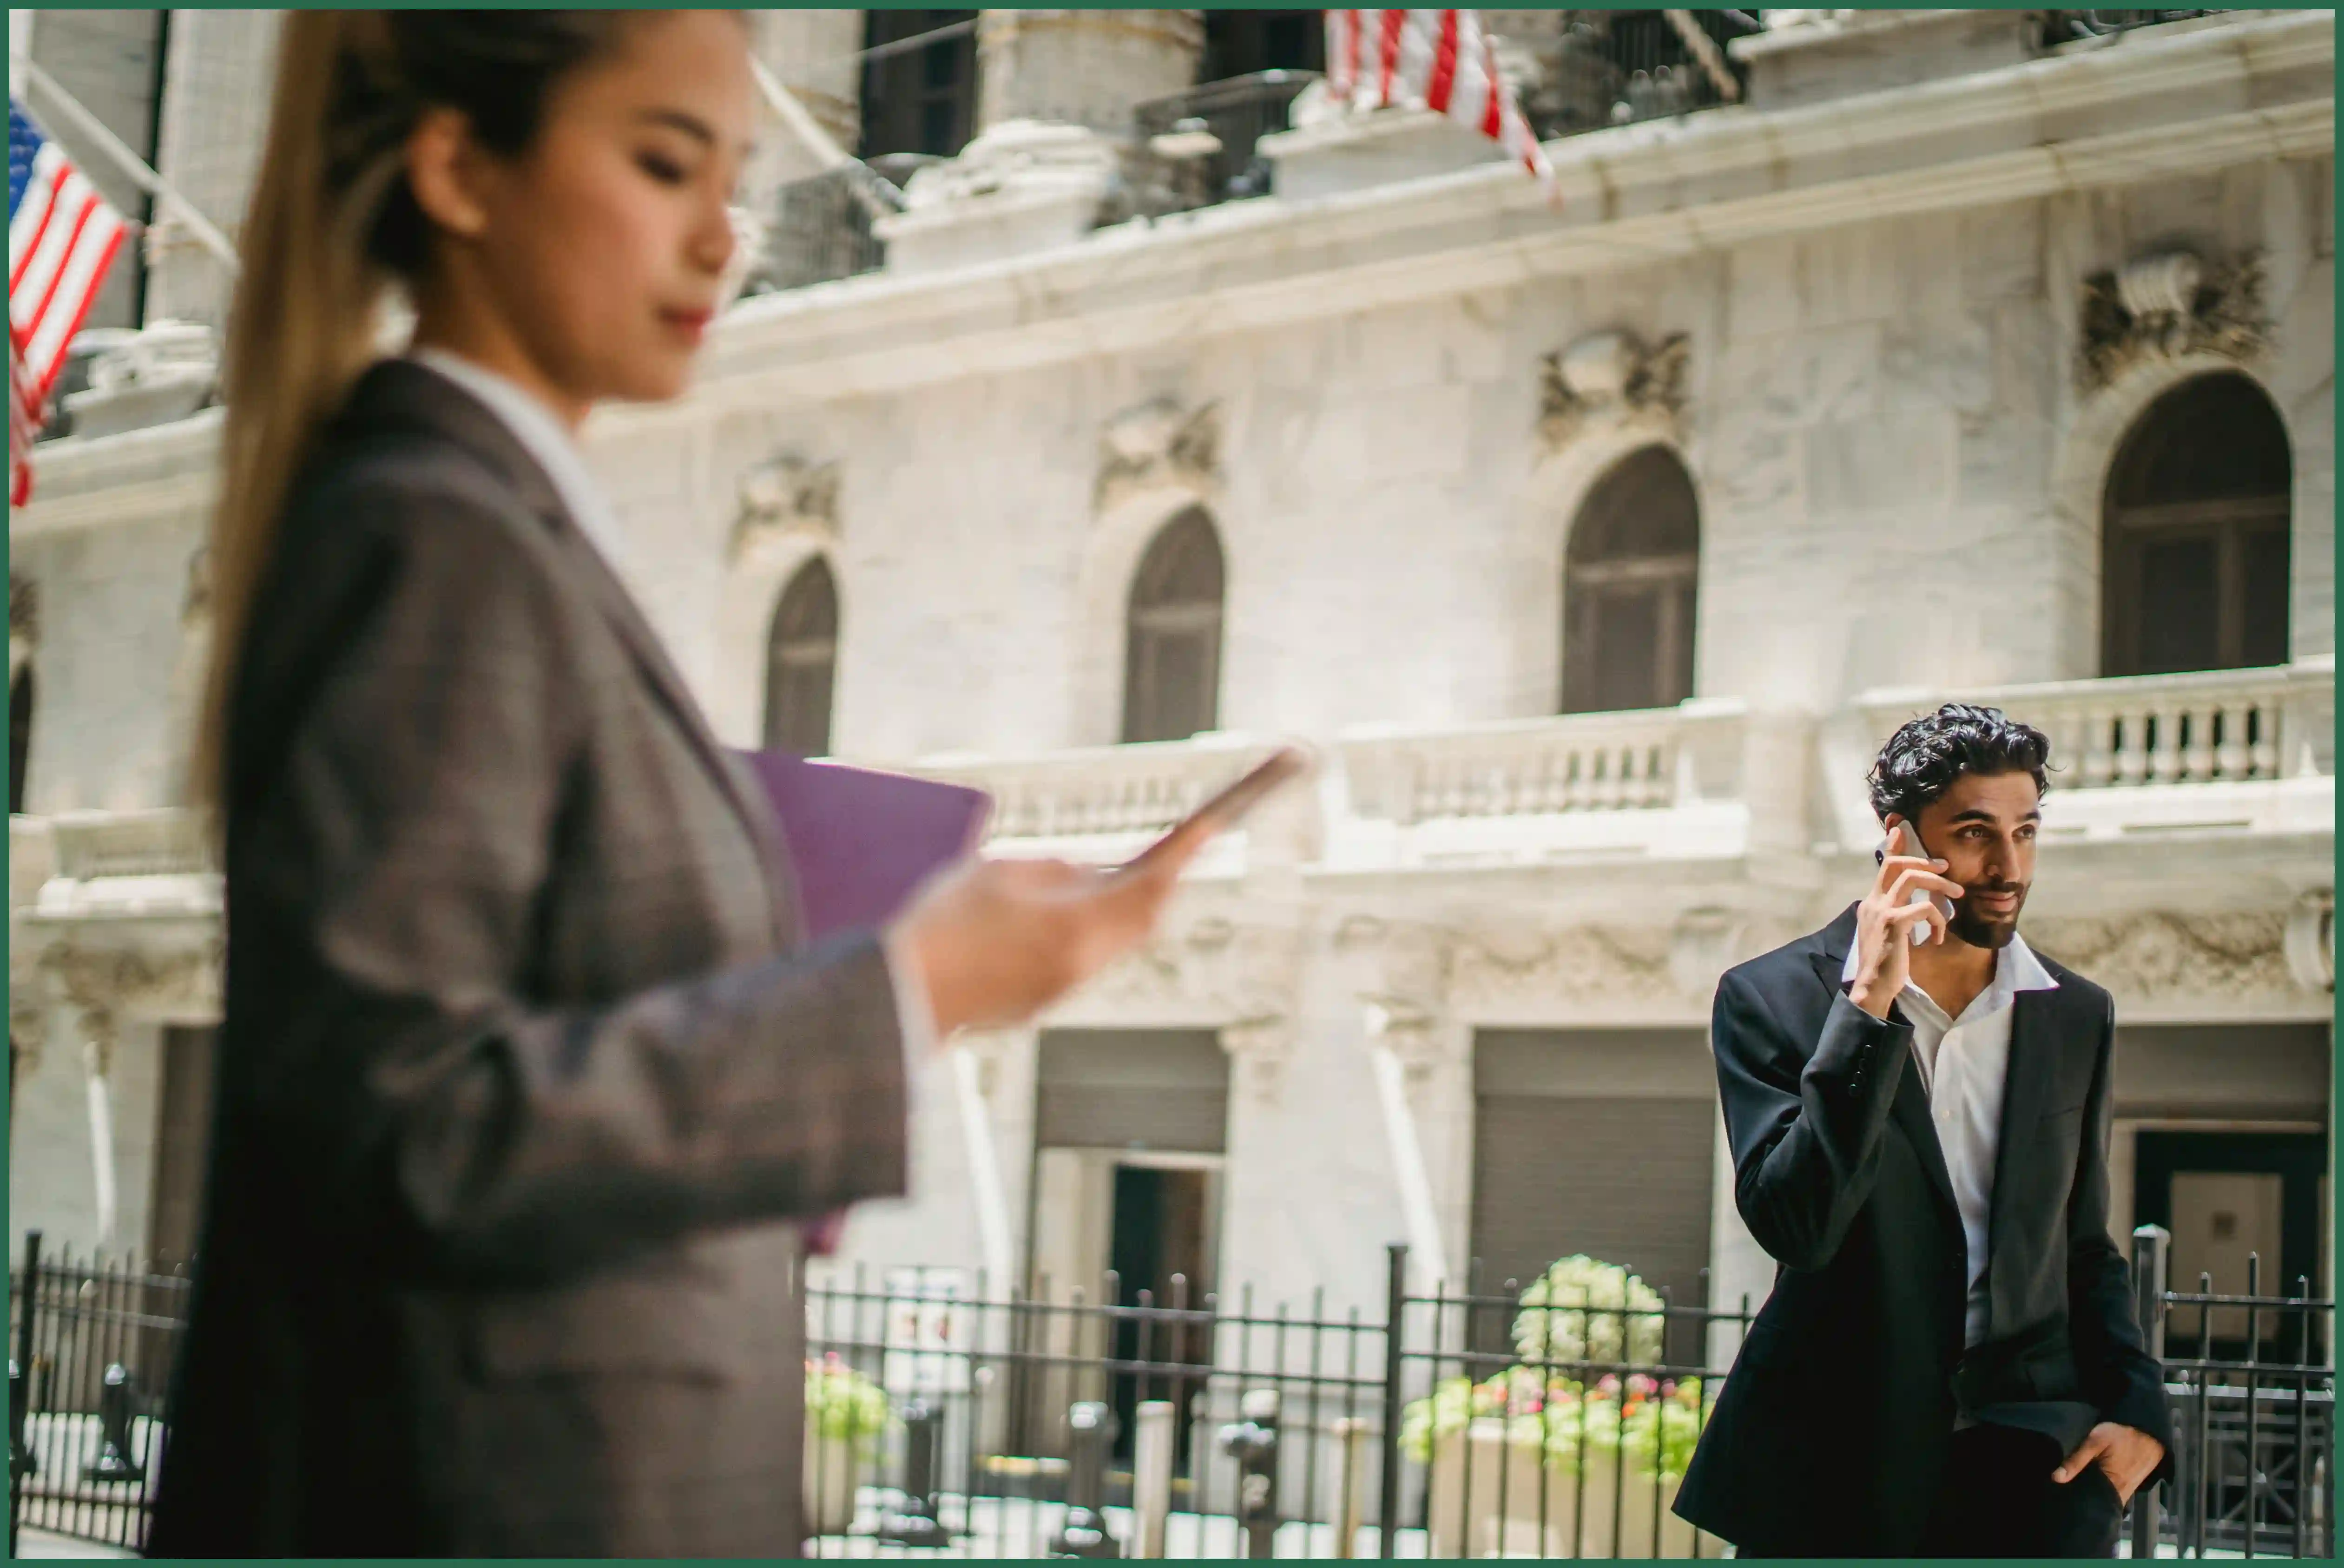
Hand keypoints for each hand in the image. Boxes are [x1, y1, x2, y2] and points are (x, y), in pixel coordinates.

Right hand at [891, 806, 1223, 1039]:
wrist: (897, 995)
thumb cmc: (941, 924)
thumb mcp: (1001, 872)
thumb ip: (1057, 868)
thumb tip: (1090, 872)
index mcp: (1076, 927)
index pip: (1150, 886)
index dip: (1182, 855)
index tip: (1207, 828)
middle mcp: (1080, 966)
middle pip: (1142, 921)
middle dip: (1154, 884)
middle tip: (1164, 850)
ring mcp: (1059, 991)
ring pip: (1112, 944)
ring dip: (1117, 909)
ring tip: (1105, 875)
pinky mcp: (1037, 1005)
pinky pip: (1079, 962)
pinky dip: (1084, 934)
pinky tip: (1060, 913)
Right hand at [1847, 818, 1961, 1019]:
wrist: (1873, 988)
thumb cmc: (1884, 964)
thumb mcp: (1886, 932)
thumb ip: (1893, 913)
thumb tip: (1907, 904)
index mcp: (1871, 903)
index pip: (1882, 866)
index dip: (1893, 846)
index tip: (1900, 830)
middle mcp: (1873, 902)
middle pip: (1897, 864)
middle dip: (1924, 861)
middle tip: (1945, 868)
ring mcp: (1881, 912)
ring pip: (1912, 878)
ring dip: (1939, 883)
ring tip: (1957, 894)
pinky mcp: (1893, 924)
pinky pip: (1923, 908)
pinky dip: (1937, 920)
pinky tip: (1938, 937)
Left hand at [2054, 1421, 2164, 1506]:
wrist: (2147, 1432)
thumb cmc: (2120, 1435)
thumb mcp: (2094, 1441)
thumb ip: (2076, 1460)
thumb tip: (2056, 1478)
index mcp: (2112, 1486)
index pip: (2089, 1502)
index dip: (2075, 1501)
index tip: (2060, 1497)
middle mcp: (2121, 1494)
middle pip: (2097, 1503)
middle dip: (2082, 1499)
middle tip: (2065, 1492)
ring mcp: (2127, 1491)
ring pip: (2105, 1500)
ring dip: (2092, 1496)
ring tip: (2075, 1489)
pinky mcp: (2130, 1486)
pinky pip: (2113, 1495)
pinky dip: (2102, 1492)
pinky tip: (2090, 1485)